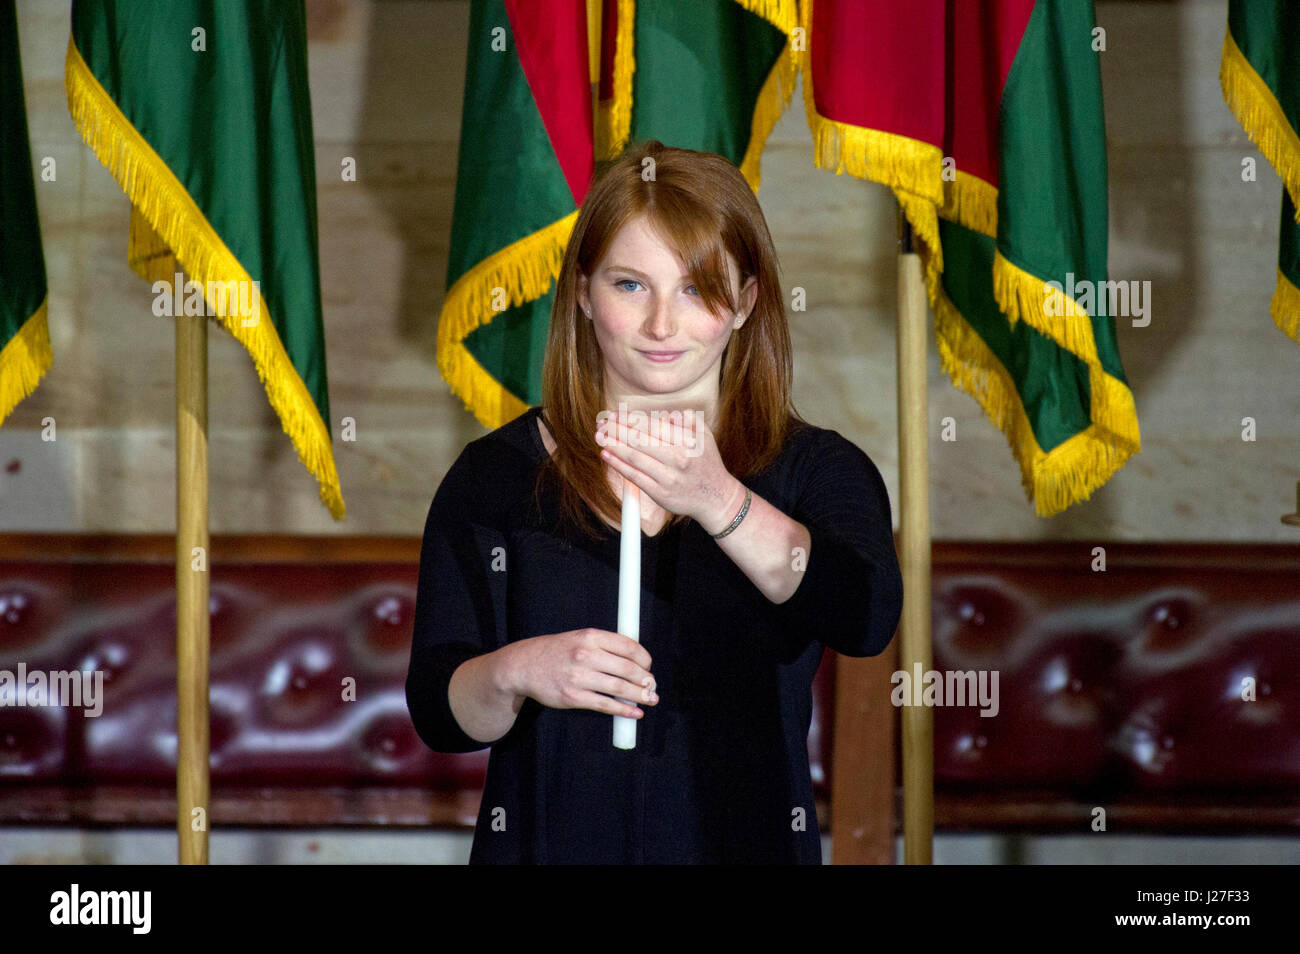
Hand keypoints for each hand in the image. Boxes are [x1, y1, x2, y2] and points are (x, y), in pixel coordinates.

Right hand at [503, 628, 656, 717]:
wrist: (524, 666)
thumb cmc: (557, 652)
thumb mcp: (580, 638)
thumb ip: (605, 645)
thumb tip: (636, 661)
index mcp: (590, 636)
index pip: (628, 646)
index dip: (644, 658)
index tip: (649, 666)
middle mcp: (585, 655)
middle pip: (628, 669)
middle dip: (646, 680)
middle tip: (652, 686)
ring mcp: (579, 677)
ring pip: (619, 688)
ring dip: (640, 696)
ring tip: (651, 699)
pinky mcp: (573, 697)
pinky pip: (605, 705)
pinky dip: (624, 710)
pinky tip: (635, 713)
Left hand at [596, 408, 743, 533]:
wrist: (715, 498)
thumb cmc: (707, 464)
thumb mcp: (706, 436)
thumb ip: (689, 420)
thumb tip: (669, 414)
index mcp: (687, 442)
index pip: (653, 426)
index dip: (631, 419)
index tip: (616, 415)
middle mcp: (677, 459)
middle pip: (640, 441)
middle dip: (617, 430)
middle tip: (601, 423)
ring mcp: (667, 478)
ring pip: (635, 458)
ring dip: (614, 445)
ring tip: (600, 436)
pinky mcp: (659, 494)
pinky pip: (635, 477)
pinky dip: (618, 465)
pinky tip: (607, 455)